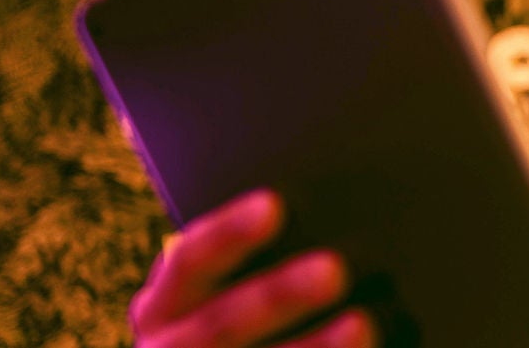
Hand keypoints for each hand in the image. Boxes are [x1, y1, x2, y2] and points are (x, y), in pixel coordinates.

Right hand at [130, 190, 373, 347]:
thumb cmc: (244, 311)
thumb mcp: (226, 288)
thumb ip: (260, 259)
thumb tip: (324, 218)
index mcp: (164, 304)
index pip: (191, 261)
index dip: (228, 234)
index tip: (274, 205)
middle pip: (224, 324)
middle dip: (279, 295)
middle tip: (334, 268)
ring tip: (364, 324)